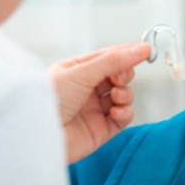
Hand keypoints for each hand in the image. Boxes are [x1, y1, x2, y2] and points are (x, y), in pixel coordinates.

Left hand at [49, 43, 150, 163]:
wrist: (39, 135)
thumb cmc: (50, 101)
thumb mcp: (80, 73)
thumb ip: (113, 61)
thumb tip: (141, 48)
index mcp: (74, 72)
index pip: (106, 57)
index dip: (125, 53)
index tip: (145, 50)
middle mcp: (84, 90)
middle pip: (117, 76)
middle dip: (124, 74)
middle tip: (119, 78)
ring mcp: (92, 110)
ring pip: (123, 96)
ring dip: (125, 94)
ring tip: (116, 96)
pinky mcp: (100, 130)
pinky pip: (122, 117)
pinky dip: (125, 112)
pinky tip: (116, 111)